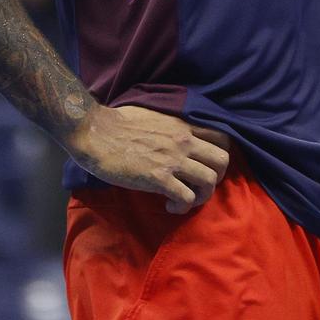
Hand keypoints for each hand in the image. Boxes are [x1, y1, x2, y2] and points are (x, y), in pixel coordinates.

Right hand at [69, 103, 230, 213]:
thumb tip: (175, 132)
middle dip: (217, 177)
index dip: (219, 154)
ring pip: (210, 181)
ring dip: (201, 196)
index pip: (222, 137)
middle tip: (199, 186)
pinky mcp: (159, 179)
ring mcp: (173, 160)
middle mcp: (184, 140)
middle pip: (223, 160)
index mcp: (182, 124)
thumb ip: (172, 123)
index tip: (206, 165)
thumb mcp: (154, 113)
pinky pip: (186, 198)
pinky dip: (182, 207)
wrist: (96, 133)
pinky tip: (170, 207)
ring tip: (185, 200)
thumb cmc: (118, 121)